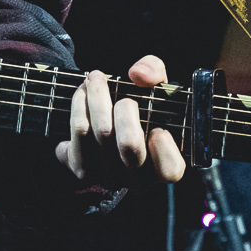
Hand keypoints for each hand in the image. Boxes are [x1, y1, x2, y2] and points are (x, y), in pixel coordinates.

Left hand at [53, 54, 186, 185]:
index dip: (165, 148)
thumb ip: (154, 71)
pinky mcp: (83, 170)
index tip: (159, 128)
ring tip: (95, 77)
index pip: (170, 171)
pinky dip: (80, 104)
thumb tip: (139, 74)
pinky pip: (80, 131)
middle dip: (125, 107)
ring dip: (97, 96)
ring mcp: (109, 177)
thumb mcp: (153, 86)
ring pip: (102, 132)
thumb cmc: (136, 108)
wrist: (100, 123)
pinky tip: (83, 91)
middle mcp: (137, 179)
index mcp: (162, 166)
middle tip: (125, 91)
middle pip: (130, 143)